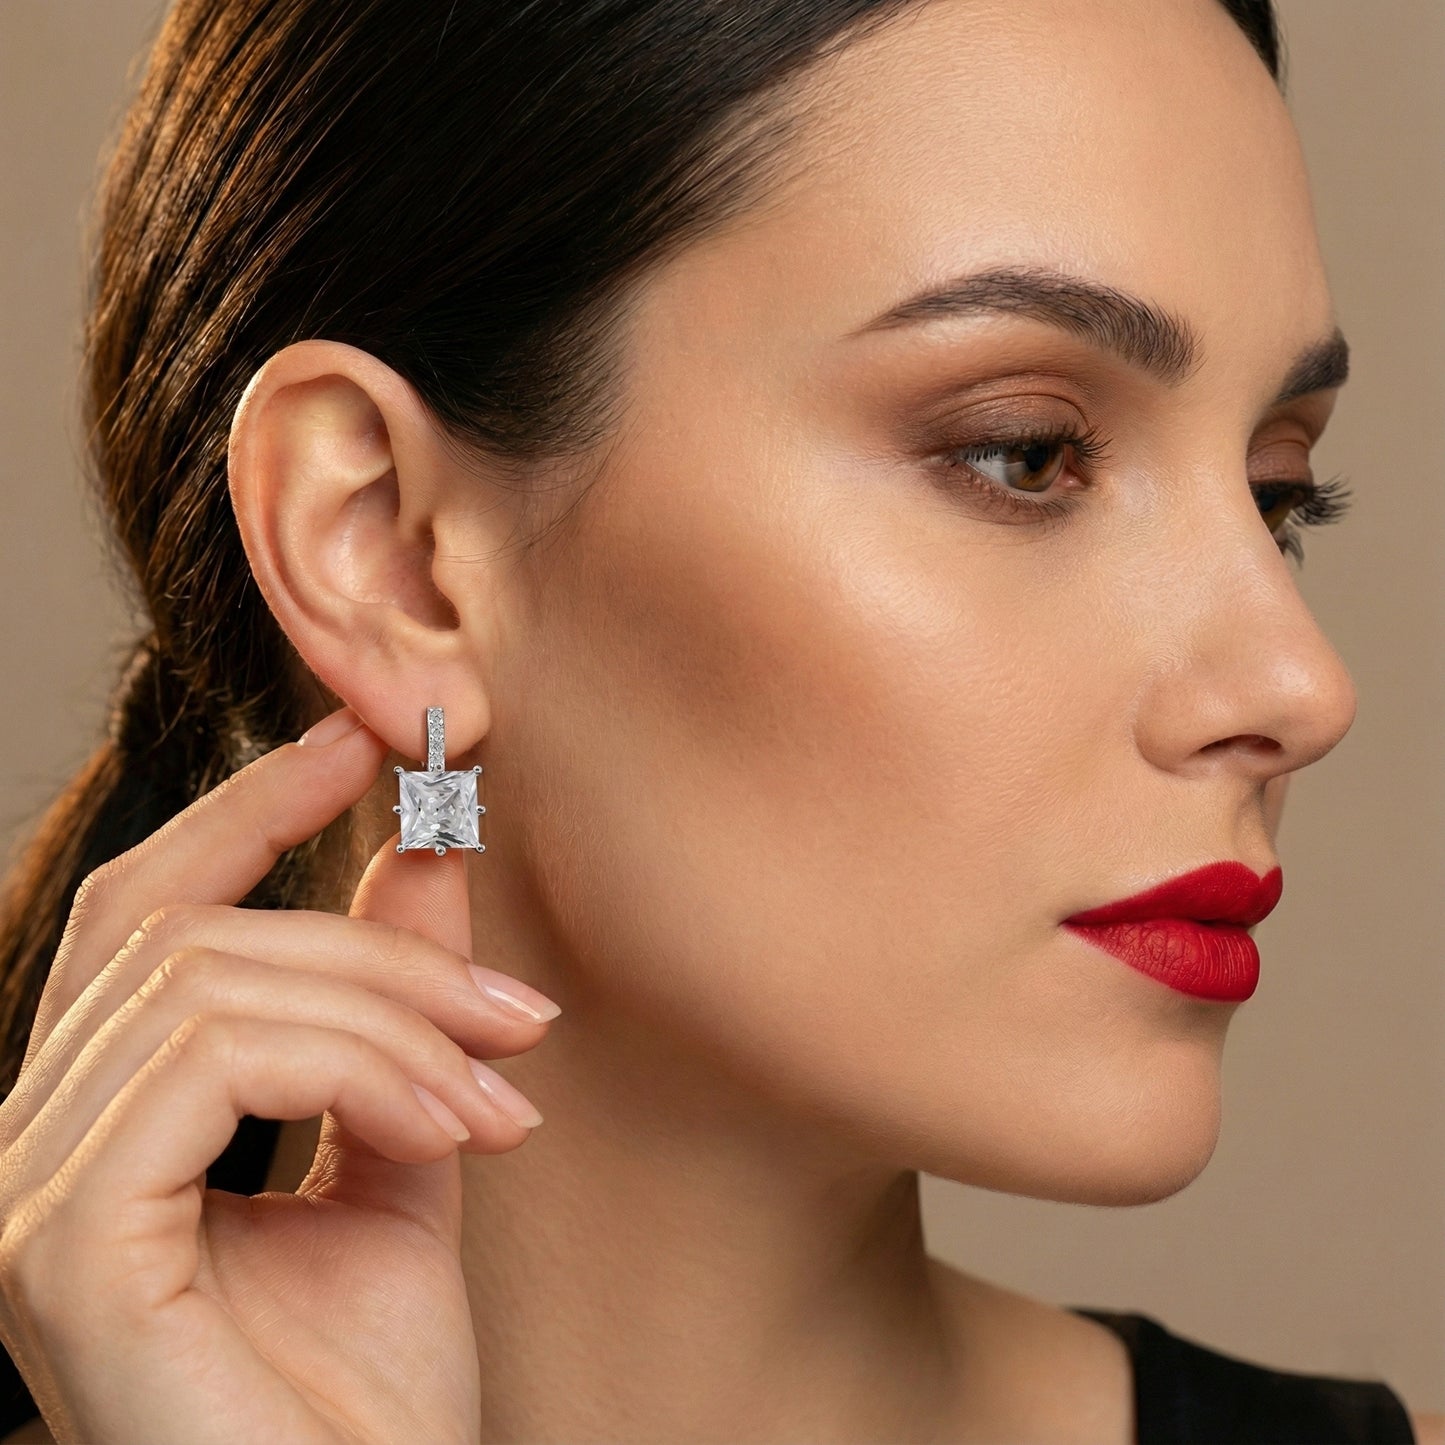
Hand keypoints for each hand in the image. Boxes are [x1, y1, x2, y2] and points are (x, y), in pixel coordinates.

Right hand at [0, 708, 553, 1443]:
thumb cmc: (372, 1390)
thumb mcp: (405, 1145)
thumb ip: (400, 1003)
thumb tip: (428, 849)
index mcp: (108, 1118)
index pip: (145, 910)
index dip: (248, 806)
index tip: (366, 737)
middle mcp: (38, 1142)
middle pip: (201, 936)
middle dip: (386, 952)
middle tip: (523, 1017)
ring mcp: (31, 1195)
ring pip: (219, 985)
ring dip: (396, 1019)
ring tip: (503, 1096)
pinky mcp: (63, 1247)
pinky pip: (216, 1063)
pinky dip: (361, 1070)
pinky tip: (453, 1132)